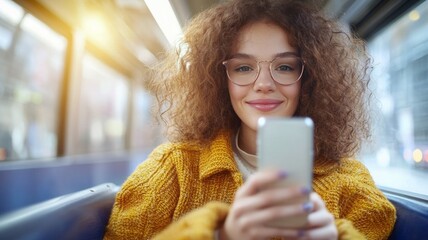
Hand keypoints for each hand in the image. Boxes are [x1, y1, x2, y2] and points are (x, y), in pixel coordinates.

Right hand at [219, 170, 336, 239]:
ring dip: (292, 210)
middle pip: (267, 197)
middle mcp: (241, 207)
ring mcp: (246, 222)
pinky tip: (301, 229)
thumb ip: (260, 190)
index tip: (286, 172)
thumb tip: (286, 178)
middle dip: (288, 192)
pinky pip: (275, 231)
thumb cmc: (247, 210)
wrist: (232, 233)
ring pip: (273, 214)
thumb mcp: (248, 199)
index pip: (254, 181)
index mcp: (241, 194)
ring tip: (308, 207)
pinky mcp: (252, 235)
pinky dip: (289, 231)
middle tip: (306, 189)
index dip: (269, 176)